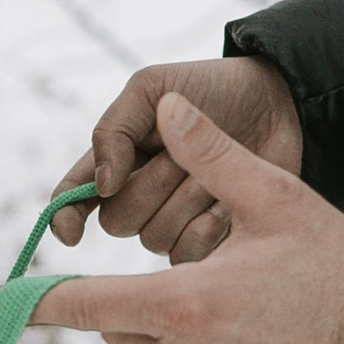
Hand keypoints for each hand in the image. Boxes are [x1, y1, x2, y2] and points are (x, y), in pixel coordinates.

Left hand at [35, 93, 343, 343]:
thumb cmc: (340, 271)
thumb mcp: (279, 202)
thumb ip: (213, 158)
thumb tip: (169, 108)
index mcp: (182, 306)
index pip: (82, 304)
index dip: (37, 300)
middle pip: (123, 328)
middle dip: (145, 305)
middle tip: (209, 283)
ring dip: (179, 343)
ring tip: (248, 323)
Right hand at [50, 54, 300, 262]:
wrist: (277, 104)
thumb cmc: (211, 89)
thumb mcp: (153, 90)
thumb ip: (115, 130)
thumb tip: (100, 187)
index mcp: (117, 160)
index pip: (74, 197)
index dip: (66, 217)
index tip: (71, 231)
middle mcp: (139, 195)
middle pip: (118, 221)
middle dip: (151, 187)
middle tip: (182, 154)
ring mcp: (174, 219)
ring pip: (155, 238)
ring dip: (186, 200)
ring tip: (214, 171)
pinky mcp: (209, 240)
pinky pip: (191, 254)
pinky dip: (211, 226)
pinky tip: (230, 200)